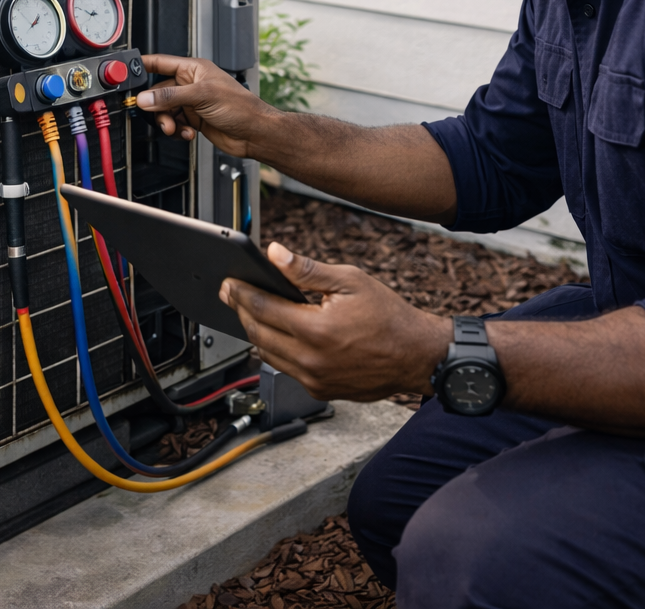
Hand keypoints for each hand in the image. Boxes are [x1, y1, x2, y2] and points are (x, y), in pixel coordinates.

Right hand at [136, 54, 277, 157]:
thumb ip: (171, 96)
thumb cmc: (240, 107)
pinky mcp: (193, 120)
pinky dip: (177, 131)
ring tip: (176, 128)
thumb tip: (146, 98)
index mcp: (193, 69)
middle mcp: (191, 84)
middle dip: (158, 107)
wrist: (255, 133)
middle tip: (161, 116)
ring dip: (167, 122)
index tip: (127, 72)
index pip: (161, 63)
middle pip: (158, 93)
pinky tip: (188, 133)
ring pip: (164, 111)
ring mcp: (191, 103)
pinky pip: (174, 124)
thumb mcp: (202, 96)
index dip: (143, 66)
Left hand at [219, 241, 448, 401]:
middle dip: (240, 310)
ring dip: (255, 331)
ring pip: (267, 355)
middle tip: (231, 293)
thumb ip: (308, 270)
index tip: (229, 282)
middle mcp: (311, 359)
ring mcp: (314, 379)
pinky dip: (275, 350)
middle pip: (258, 333)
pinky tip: (275, 334)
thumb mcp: (351, 281)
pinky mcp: (319, 390)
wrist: (416, 356)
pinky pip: (285, 369)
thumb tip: (275, 254)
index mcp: (316, 329)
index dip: (241, 292)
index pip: (262, 308)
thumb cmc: (389, 317)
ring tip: (248, 310)